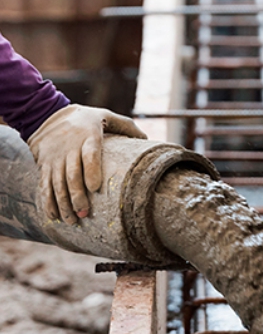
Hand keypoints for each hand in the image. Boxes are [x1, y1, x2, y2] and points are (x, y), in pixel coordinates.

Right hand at [27, 104, 146, 224]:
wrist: (47, 113)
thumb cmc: (86, 119)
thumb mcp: (106, 116)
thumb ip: (126, 126)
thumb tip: (146, 139)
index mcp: (88, 137)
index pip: (90, 154)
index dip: (91, 170)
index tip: (94, 188)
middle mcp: (69, 148)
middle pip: (72, 174)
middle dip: (77, 195)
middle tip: (84, 212)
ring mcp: (55, 158)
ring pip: (57, 182)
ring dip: (63, 203)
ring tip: (72, 220)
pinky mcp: (45, 165)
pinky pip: (44, 184)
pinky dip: (47, 201)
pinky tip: (53, 216)